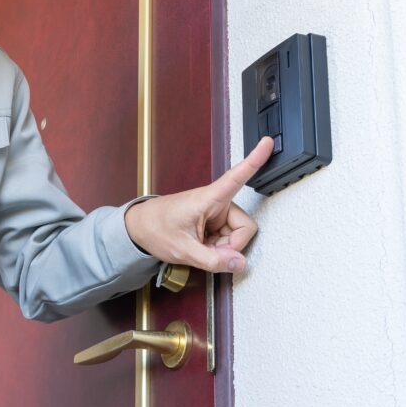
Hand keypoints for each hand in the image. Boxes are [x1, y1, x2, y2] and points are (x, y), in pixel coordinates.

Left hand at [124, 137, 272, 272]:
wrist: (138, 228)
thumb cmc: (154, 229)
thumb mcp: (182, 250)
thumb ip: (212, 260)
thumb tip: (238, 263)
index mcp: (208, 198)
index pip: (236, 177)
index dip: (254, 160)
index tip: (267, 142)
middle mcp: (215, 202)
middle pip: (244, 227)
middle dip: (231, 246)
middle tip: (210, 253)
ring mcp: (214, 212)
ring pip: (236, 235)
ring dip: (222, 249)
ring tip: (201, 249)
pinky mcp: (212, 221)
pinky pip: (227, 239)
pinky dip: (217, 248)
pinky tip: (202, 248)